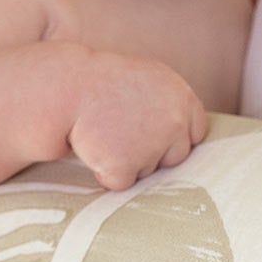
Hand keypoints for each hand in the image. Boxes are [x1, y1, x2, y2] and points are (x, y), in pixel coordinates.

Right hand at [66, 54, 208, 190]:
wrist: (66, 86)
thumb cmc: (105, 82)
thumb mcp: (149, 79)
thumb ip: (171, 106)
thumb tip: (187, 137)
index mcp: (182, 98)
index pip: (195, 133)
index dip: (174, 137)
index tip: (156, 133)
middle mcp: (174, 123)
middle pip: (175, 157)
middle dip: (153, 152)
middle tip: (123, 130)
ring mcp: (151, 146)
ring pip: (148, 171)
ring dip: (127, 160)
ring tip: (106, 133)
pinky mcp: (125, 166)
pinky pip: (122, 182)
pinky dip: (107, 172)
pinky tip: (95, 147)